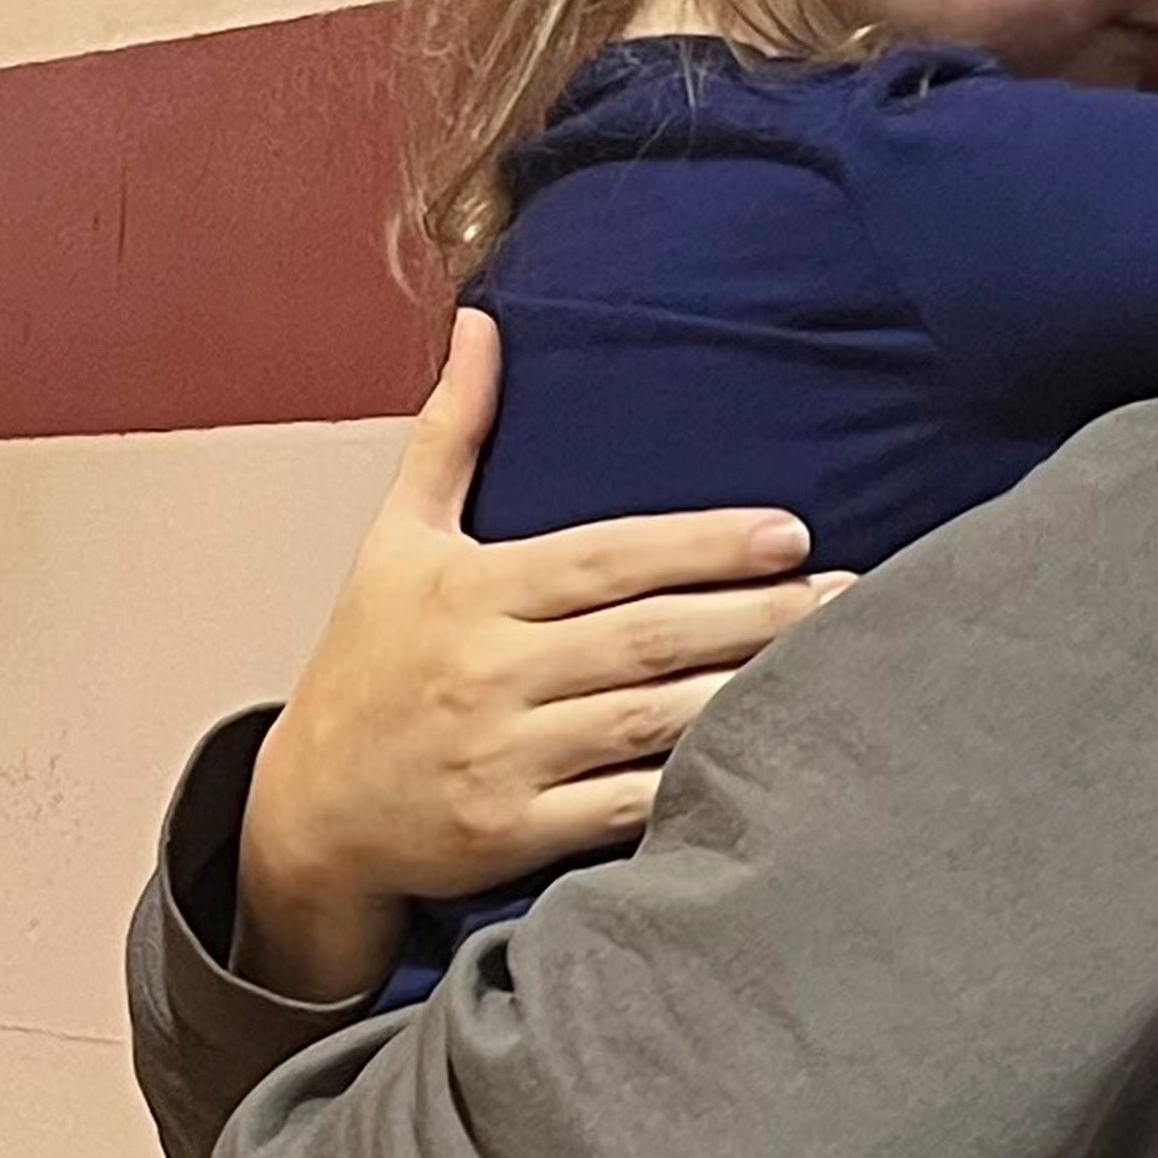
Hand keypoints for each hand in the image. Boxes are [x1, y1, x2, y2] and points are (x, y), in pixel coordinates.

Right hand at [234, 312, 840, 1001]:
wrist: (307, 808)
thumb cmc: (367, 663)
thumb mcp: (396, 540)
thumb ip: (451, 432)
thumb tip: (482, 324)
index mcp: (473, 590)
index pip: (608, 557)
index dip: (704, 545)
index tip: (791, 533)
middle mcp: (488, 670)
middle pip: (647, 637)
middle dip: (757, 615)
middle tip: (849, 595)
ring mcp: (500, 757)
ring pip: (647, 722)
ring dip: (745, 695)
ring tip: (836, 671)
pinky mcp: (510, 833)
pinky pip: (620, 809)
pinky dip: (689, 790)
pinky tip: (762, 766)